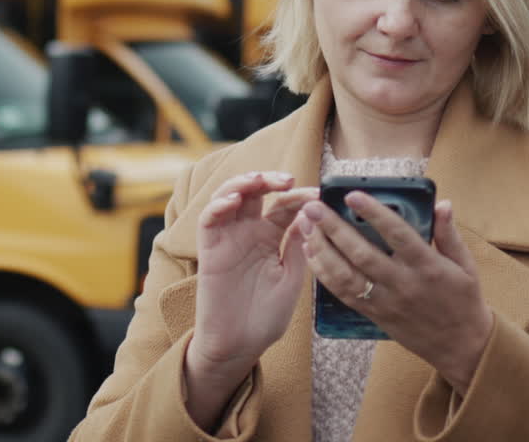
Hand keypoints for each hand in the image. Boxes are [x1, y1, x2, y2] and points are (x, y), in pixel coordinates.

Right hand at [188, 172, 317, 377]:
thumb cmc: (265, 318)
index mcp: (272, 239)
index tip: (320, 195)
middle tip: (288, 180)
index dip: (300, 197)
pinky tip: (233, 202)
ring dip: (242, 183)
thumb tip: (310, 215)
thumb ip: (299, 249)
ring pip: (230, 197)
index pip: (285, 207)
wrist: (238, 346)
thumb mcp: (291, 281)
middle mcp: (249, 233)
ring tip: (258, 181)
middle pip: (257, 194)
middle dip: (271, 180)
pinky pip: (208, 219)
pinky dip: (218, 205)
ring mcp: (228, 239)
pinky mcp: (209, 249)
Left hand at [296, 196, 493, 394]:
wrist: (461, 347)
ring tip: (306, 226)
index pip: (397, 234)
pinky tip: (311, 253)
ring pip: (346, 276)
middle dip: (334, 228)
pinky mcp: (374, 315)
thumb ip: (449, 234)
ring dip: (322, 250)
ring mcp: (386, 302)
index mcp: (427, 267)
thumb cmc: (464, 301)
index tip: (352, 195)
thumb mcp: (466, 265)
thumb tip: (443, 204)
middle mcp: (403, 284)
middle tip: (313, 207)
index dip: (374, 213)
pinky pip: (343, 294)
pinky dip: (324, 273)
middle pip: (362, 254)